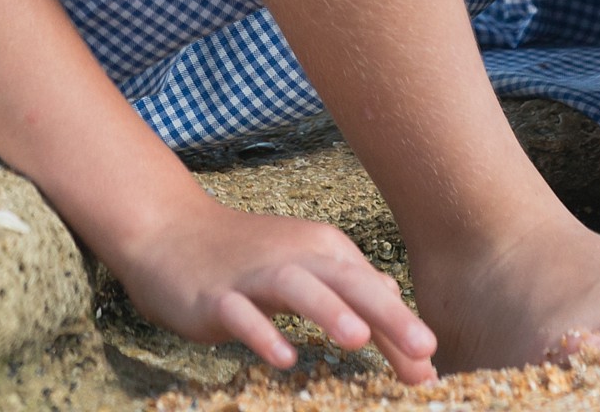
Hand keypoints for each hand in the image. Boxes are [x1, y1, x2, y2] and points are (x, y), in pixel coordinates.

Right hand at [108, 192, 436, 381]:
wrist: (169, 232)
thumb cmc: (247, 258)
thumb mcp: (304, 267)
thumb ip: (350, 292)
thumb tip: (399, 315)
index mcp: (322, 250)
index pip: (371, 292)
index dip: (402, 329)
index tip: (430, 368)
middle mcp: (295, 255)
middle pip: (347, 281)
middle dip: (388, 315)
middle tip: (424, 347)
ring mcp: (254, 274)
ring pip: (297, 287)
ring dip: (328, 310)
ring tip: (359, 339)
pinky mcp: (217, 295)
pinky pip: (241, 314)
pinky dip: (262, 333)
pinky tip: (284, 358)